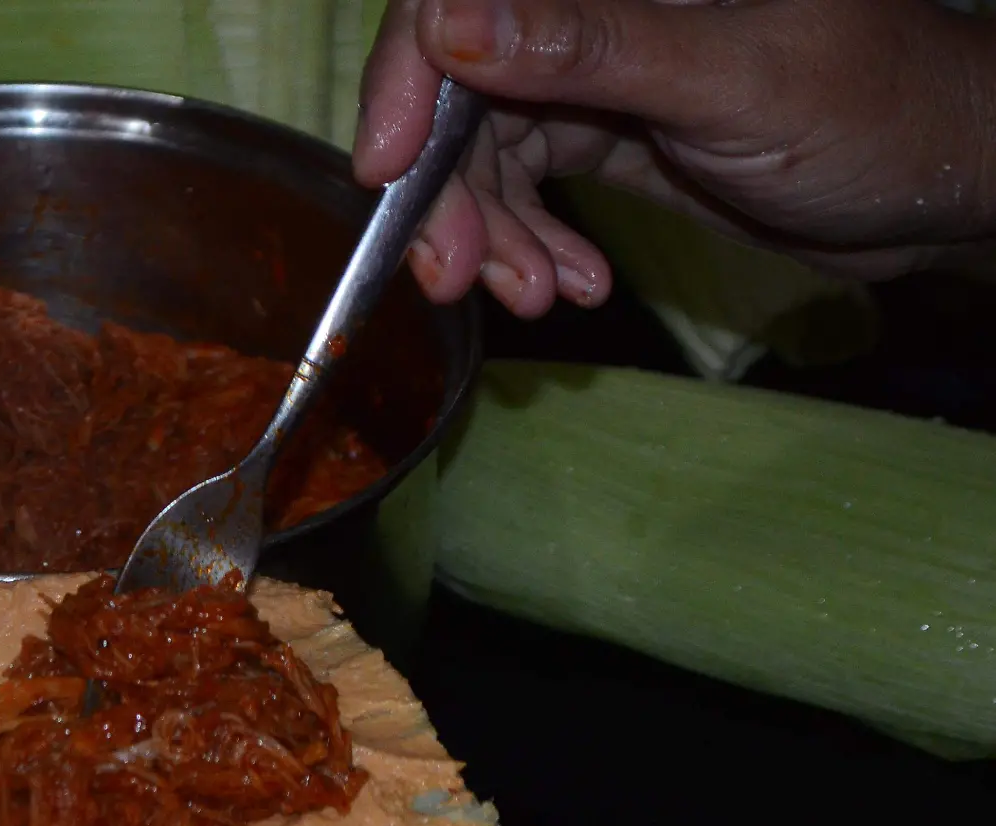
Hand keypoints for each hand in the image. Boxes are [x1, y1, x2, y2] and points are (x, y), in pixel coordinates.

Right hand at [355, 0, 995, 317]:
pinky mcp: (603, 127)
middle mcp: (588, 7)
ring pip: (482, 147)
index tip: (384, 173)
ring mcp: (592, 67)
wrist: (943, 185)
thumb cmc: (872, 110)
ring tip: (536, 296)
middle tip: (454, 277)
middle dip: (447, 191)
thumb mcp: (730, 82)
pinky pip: (525, 186)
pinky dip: (533, 244)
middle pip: (458, 85)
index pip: (463, 1)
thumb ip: (589, 49)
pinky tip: (573, 285)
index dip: (408, 78)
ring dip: (493, 235)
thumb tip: (447, 22)